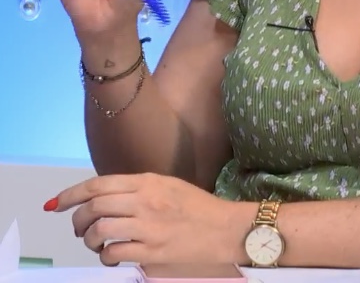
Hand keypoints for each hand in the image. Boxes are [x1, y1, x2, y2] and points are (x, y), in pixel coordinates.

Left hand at [49, 173, 244, 265]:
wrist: (224, 228)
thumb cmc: (197, 206)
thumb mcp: (168, 185)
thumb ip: (138, 188)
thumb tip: (104, 197)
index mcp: (148, 181)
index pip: (99, 184)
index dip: (71, 194)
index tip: (55, 203)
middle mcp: (145, 201)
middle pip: (94, 207)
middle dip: (77, 220)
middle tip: (78, 228)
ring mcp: (148, 226)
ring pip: (99, 231)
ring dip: (88, 240)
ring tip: (95, 244)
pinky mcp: (151, 251)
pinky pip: (114, 253)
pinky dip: (105, 257)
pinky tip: (111, 256)